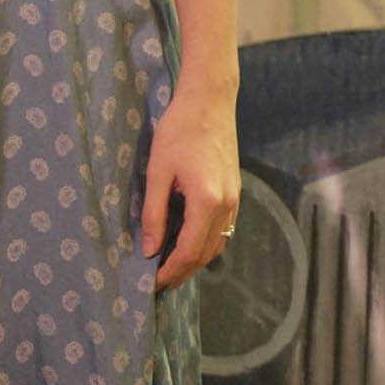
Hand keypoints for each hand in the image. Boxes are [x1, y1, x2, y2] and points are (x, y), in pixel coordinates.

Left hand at [143, 81, 241, 289]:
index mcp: (206, 202)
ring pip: (218, 243)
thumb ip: (153, 214)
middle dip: (183, 271)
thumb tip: (149, 249)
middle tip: (159, 281)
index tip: (151, 282)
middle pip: (207, 253)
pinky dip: (207, 242)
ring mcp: (235, 199)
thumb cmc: (178, 131)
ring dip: (196, 259)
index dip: (170, 271)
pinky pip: (224, 229)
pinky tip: (189, 241)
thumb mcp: (157, 172)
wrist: (209, 101)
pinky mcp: (235, 191)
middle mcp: (226, 205)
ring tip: (171, 265)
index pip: (189, 251)